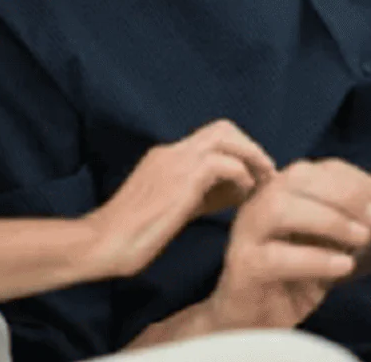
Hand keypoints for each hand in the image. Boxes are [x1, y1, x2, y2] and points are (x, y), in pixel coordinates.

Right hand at [84, 119, 275, 278]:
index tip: (255, 176)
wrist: (103, 243)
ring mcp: (174, 160)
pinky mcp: (180, 178)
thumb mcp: (174, 209)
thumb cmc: (134, 236)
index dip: (239, 153)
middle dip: (250, 146)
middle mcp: (171, 150)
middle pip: (222, 127)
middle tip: (267, 173)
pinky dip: (241, 175)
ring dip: (251, 157)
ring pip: (226, 136)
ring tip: (265, 182)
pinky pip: (223, 163)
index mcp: (167, 156)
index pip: (212, 139)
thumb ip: (203, 196)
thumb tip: (236, 191)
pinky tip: (243, 196)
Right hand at [203, 158, 370, 330]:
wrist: (252, 317)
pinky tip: (343, 266)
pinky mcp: (242, 264)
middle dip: (347, 195)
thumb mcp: (327, 247)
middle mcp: (261, 200)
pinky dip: (314, 258)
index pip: (324, 170)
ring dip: (329, 220)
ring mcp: (247, 230)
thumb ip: (348, 229)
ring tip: (363, 239)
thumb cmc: (293, 278)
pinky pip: (276, 257)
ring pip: (281, 208)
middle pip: (300, 178)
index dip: (363, 182)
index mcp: (284, 188)